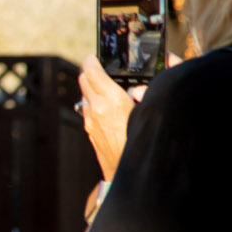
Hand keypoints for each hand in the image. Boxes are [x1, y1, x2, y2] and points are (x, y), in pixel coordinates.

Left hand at [77, 58, 137, 180]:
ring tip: (108, 88)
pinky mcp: (90, 132)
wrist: (129, 174)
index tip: (96, 56)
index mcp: (110, 101)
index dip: (92, 60)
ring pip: (84, 95)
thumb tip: (139, 87)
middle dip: (90, 71)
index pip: (91, 70)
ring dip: (92, 88)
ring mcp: (90, 122)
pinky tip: (108, 108)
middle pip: (83, 80)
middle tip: (100, 68)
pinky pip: (87, 110)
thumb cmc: (142, 144)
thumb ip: (144, 95)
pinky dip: (94, 104)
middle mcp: (96, 110)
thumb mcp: (148, 113)